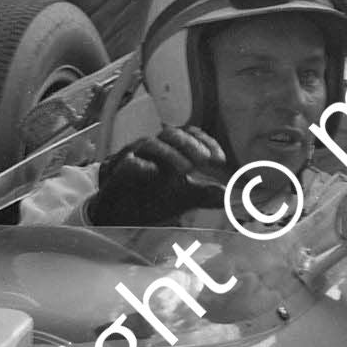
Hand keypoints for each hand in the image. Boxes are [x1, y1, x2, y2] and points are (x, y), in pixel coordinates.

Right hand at [92, 127, 229, 227]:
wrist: (118, 213)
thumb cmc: (150, 199)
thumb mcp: (182, 198)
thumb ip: (203, 194)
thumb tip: (227, 196)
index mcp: (170, 150)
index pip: (189, 135)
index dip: (205, 142)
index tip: (219, 159)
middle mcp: (153, 148)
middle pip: (171, 134)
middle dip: (190, 144)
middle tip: (205, 160)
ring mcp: (134, 156)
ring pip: (152, 144)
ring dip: (170, 153)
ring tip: (185, 169)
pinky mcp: (118, 169)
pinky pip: (129, 161)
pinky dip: (142, 164)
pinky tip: (153, 172)